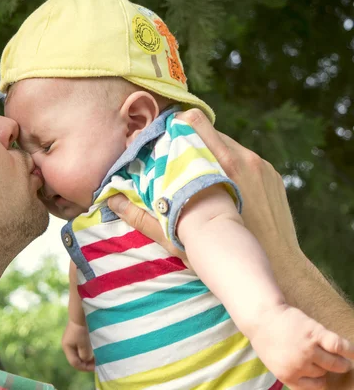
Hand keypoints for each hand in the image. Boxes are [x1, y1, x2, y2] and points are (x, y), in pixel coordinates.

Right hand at [61, 320, 94, 371]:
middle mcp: (68, 344)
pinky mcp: (76, 334)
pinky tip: (95, 348)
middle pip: (77, 358)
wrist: (81, 312)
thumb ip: (85, 355)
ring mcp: (72, 339)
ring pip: (80, 352)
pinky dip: (88, 349)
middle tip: (98, 363)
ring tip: (98, 357)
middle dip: (87, 362)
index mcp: (67, 347)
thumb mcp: (84, 344)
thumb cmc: (82, 329)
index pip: (75, 363)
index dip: (85, 367)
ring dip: (88, 356)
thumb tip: (86, 360)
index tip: (96, 367)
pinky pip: (82, 346)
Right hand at [108, 108, 298, 261]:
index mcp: (223, 167)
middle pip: (212, 133)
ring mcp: (262, 166)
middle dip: (191, 140)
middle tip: (173, 154)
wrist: (280, 269)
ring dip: (211, 152)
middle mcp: (245, 160)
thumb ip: (144, 216)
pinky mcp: (273, 175)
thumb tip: (113, 200)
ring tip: (193, 168)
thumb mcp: (179, 237)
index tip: (161, 134)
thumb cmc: (225, 256)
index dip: (176, 126)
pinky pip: (244, 160)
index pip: (196, 125)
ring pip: (229, 146)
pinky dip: (229, 165)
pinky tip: (218, 182)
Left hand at [249, 305, 353, 389]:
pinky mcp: (315, 333)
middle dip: (326, 369)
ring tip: (343, 361)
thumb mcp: (273, 362)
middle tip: (332, 364)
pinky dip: (349, 350)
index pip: (314, 387)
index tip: (322, 376)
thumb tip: (311, 379)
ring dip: (341, 363)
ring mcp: (308, 349)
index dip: (319, 381)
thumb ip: (291, 372)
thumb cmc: (266, 338)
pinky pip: (338, 346)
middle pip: (323, 373)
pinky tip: (352, 353)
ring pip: (334, 363)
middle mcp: (299, 365)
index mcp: (287, 375)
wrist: (261, 316)